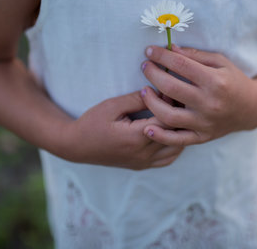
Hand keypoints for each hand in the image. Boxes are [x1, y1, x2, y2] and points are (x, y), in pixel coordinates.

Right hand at [64, 91, 183, 169]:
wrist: (77, 146)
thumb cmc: (92, 122)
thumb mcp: (112, 105)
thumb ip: (137, 99)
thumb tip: (158, 91)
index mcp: (137, 137)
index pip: (167, 119)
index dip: (172, 103)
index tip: (171, 90)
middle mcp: (144, 153)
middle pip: (175, 134)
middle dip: (180, 116)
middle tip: (179, 101)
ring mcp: (144, 162)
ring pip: (176, 148)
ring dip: (180, 131)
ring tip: (177, 115)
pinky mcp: (142, 166)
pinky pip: (168, 158)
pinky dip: (175, 145)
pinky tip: (171, 132)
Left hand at [140, 45, 256, 145]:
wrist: (252, 108)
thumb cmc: (233, 81)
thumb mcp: (220, 62)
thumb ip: (195, 55)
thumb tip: (170, 48)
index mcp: (215, 81)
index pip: (181, 65)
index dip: (162, 56)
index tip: (150, 50)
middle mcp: (209, 103)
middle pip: (171, 88)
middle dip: (152, 74)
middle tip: (145, 66)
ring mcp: (205, 122)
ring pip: (169, 116)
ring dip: (151, 102)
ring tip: (144, 91)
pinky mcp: (202, 136)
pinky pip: (177, 139)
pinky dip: (160, 136)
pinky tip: (148, 126)